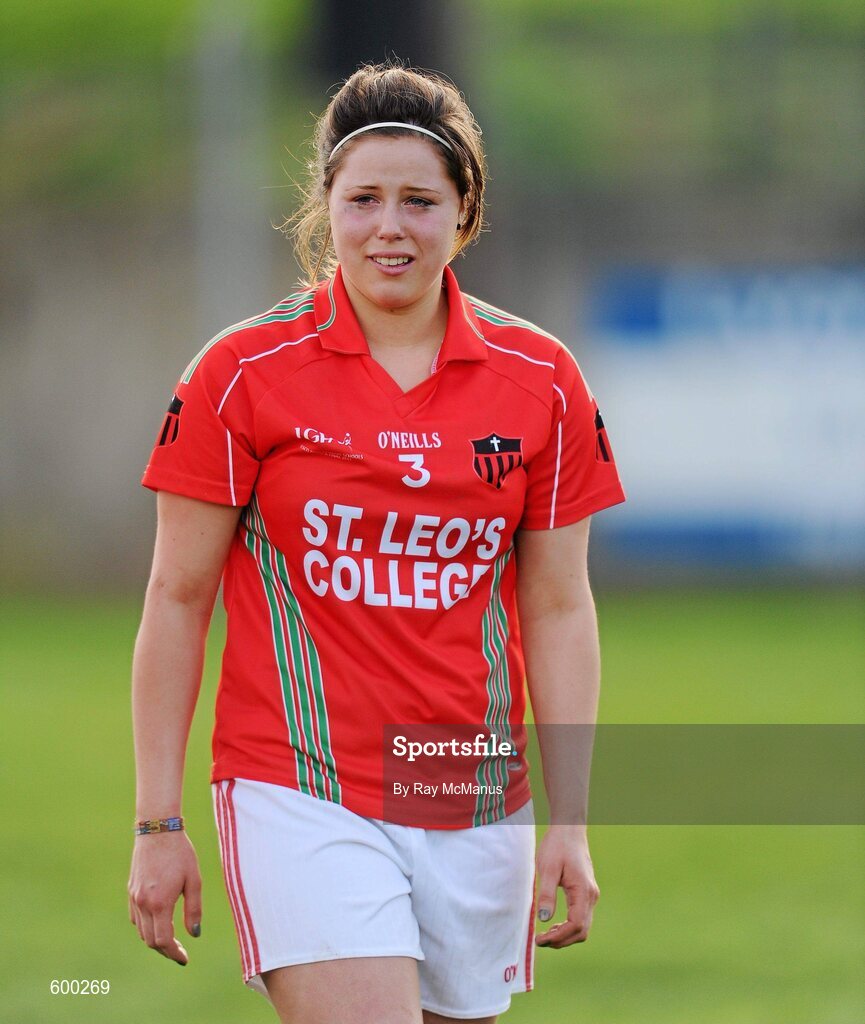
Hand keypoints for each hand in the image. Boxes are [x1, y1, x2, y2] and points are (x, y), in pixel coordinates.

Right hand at [128, 831, 201, 964]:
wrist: (157, 830)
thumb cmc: (180, 853)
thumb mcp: (193, 880)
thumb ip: (193, 910)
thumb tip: (194, 934)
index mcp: (159, 903)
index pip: (163, 941)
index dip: (174, 953)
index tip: (185, 958)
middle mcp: (143, 904)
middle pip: (150, 940)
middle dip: (166, 949)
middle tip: (180, 952)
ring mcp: (134, 897)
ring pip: (141, 931)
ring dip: (155, 939)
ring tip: (172, 939)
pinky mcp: (131, 891)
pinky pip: (136, 918)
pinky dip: (146, 926)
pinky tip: (158, 922)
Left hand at [534, 825, 598, 947]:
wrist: (569, 829)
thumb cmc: (557, 845)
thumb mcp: (547, 868)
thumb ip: (546, 894)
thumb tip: (544, 920)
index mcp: (583, 891)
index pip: (576, 925)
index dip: (559, 937)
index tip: (540, 939)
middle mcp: (591, 896)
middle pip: (582, 931)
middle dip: (562, 940)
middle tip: (540, 941)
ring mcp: (591, 895)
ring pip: (583, 926)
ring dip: (566, 935)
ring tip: (546, 936)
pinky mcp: (587, 893)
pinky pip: (581, 917)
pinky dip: (569, 926)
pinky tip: (555, 925)